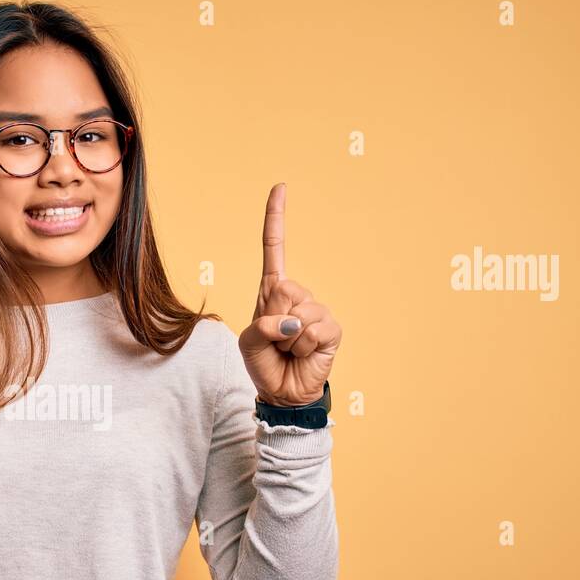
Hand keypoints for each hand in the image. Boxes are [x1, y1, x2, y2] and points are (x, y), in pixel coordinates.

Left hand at [238, 182, 342, 405]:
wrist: (282, 392)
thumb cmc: (264, 364)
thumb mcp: (248, 343)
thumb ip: (260, 327)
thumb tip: (289, 322)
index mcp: (271, 291)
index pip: (274, 248)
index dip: (276, 218)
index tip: (280, 188)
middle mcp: (296, 296)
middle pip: (284, 289)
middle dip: (273, 319)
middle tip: (275, 340)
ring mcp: (316, 311)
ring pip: (299, 313)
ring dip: (287, 339)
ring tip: (288, 350)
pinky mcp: (331, 329)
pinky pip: (315, 330)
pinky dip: (303, 347)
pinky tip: (303, 354)